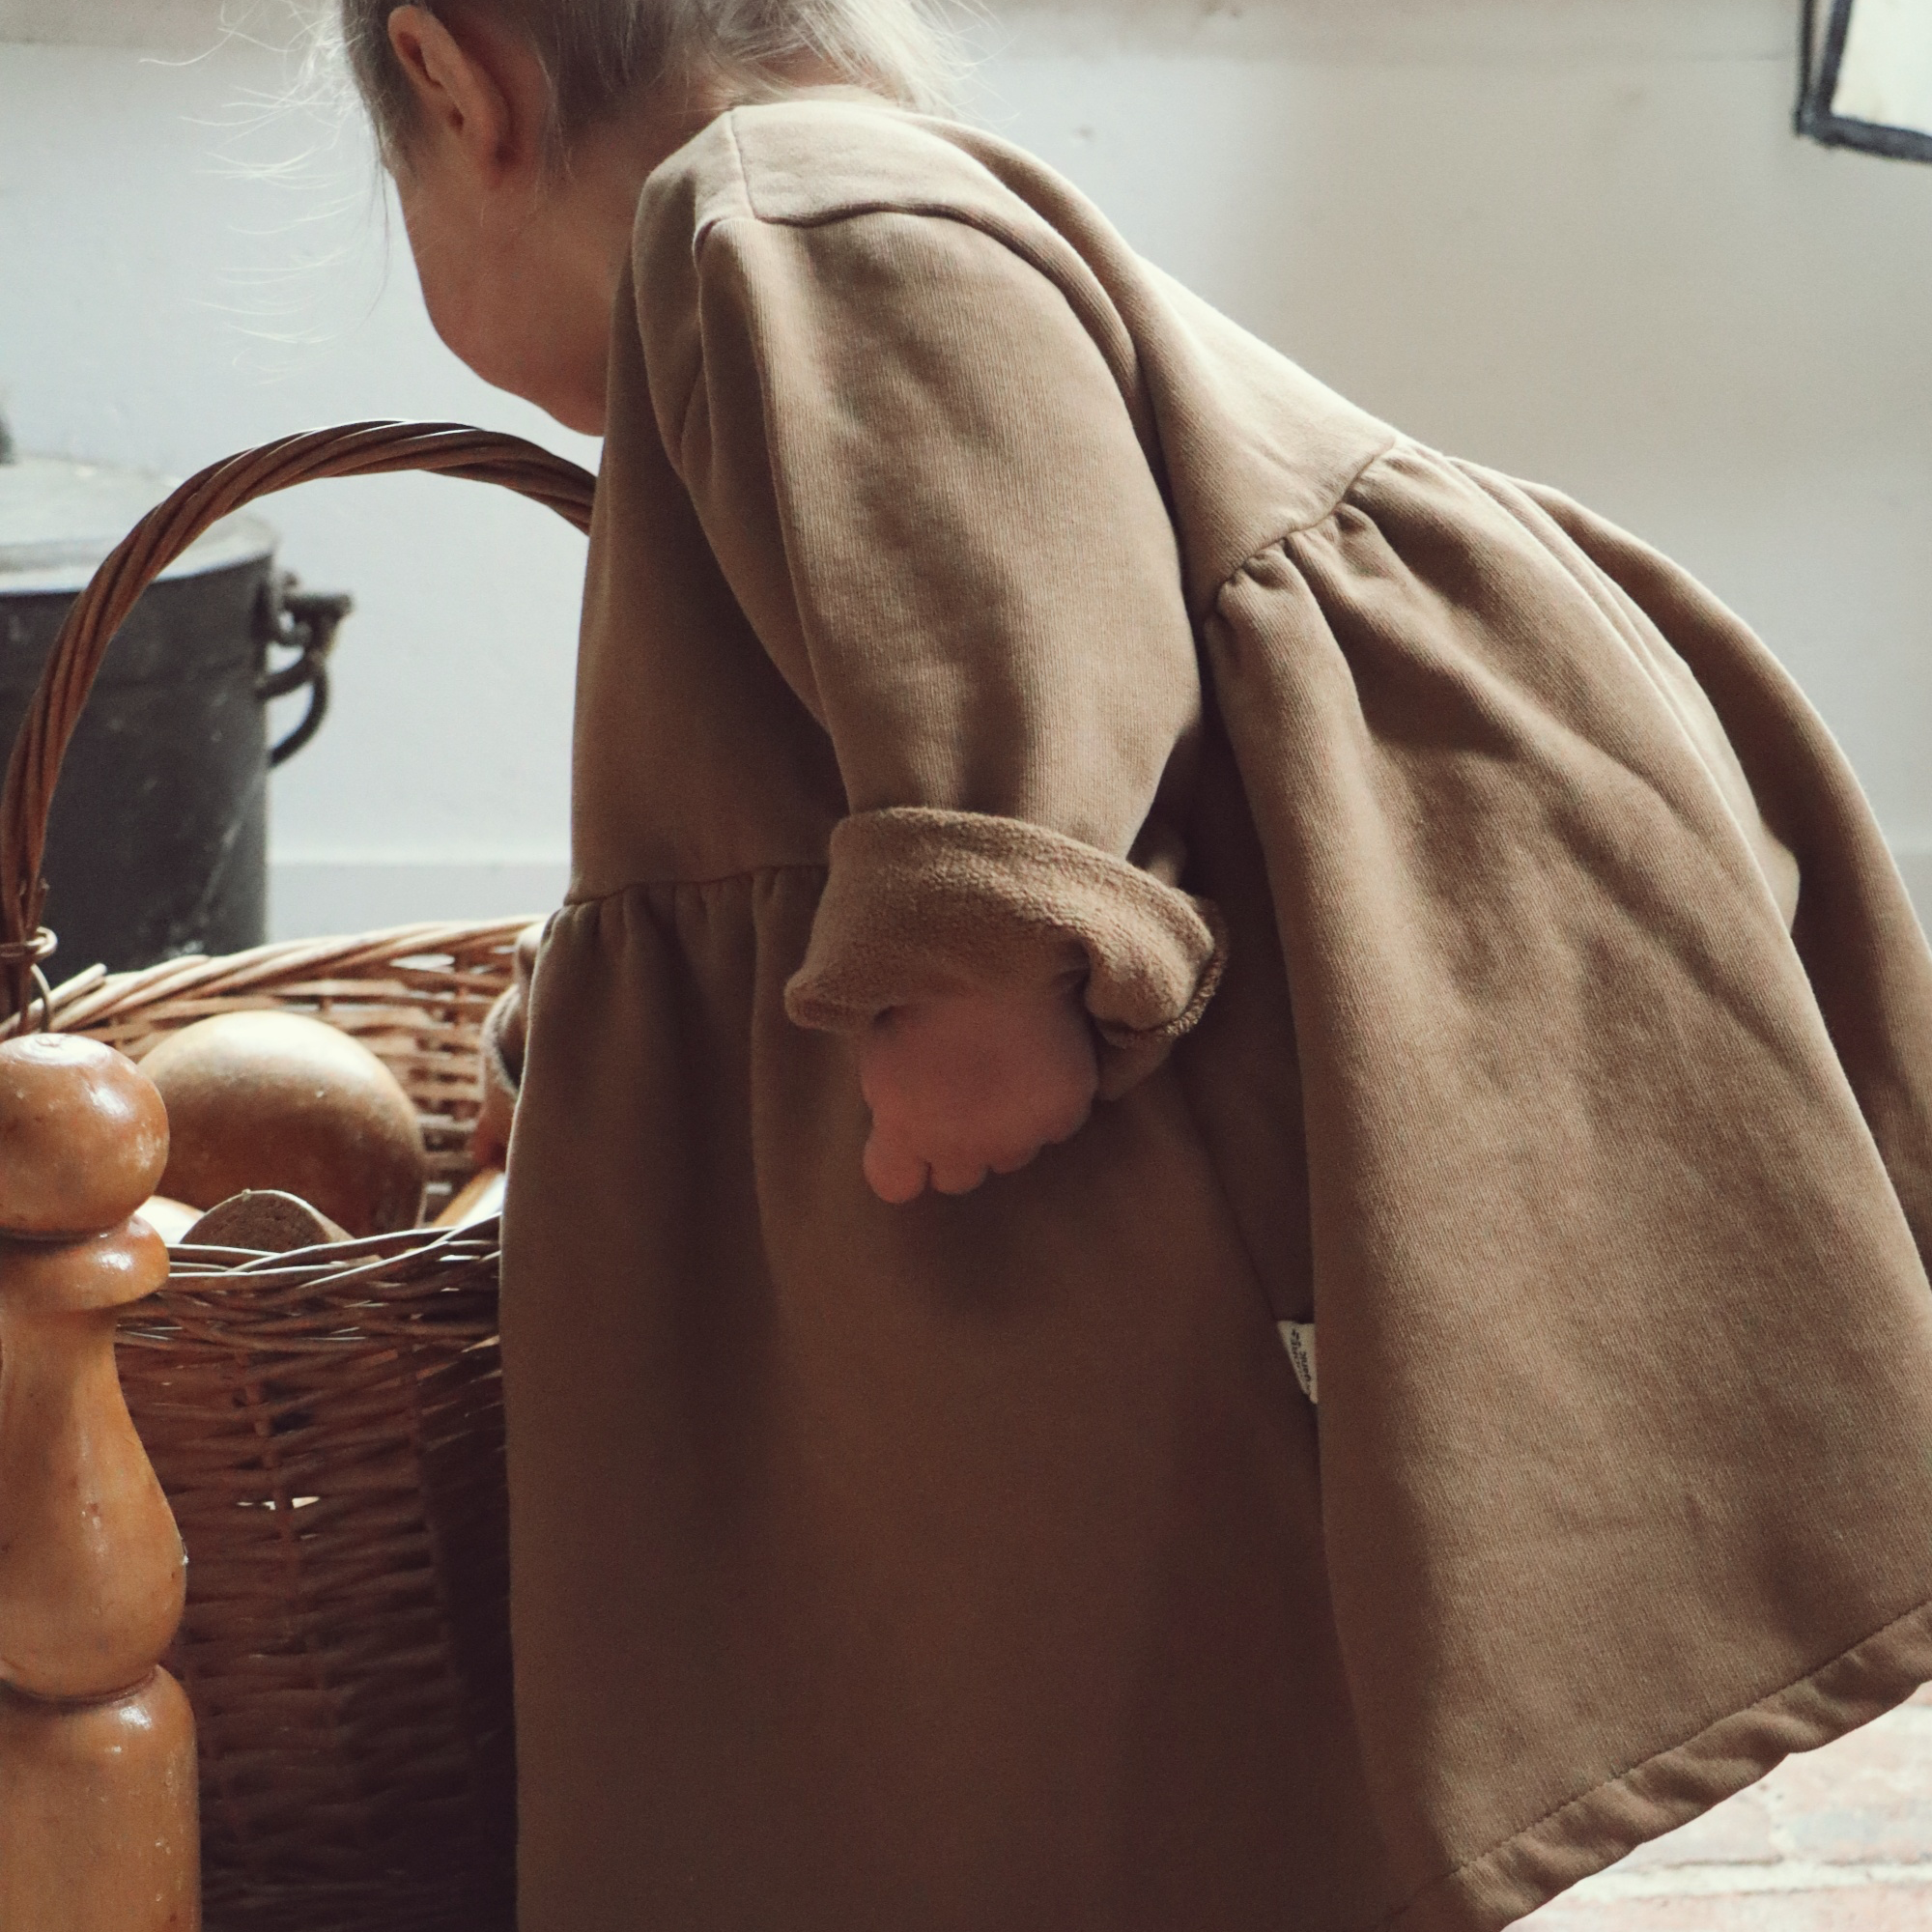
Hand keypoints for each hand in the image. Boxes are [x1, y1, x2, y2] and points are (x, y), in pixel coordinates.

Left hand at [858, 984, 1098, 1203]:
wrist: (997, 942)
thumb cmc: (925, 975)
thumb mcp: (881, 1034)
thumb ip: (892, 1089)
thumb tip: (900, 1106)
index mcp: (904, 1125)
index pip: (895, 1185)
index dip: (901, 1160)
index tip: (908, 1131)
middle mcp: (962, 1144)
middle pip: (957, 1178)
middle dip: (955, 1143)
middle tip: (961, 1090)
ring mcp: (1019, 1132)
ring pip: (1011, 1156)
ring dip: (1006, 1126)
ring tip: (1003, 1067)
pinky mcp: (1065, 1110)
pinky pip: (1055, 1126)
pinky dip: (1049, 1101)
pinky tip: (1040, 1057)